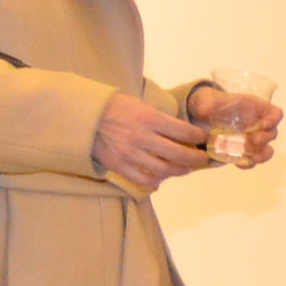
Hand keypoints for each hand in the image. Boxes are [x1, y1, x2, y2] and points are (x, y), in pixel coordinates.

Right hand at [92, 91, 213, 190]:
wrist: (82, 115)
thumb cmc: (112, 106)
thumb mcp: (138, 104)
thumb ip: (158, 117)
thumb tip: (179, 130)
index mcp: (148, 118)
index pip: (182, 130)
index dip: (197, 136)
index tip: (202, 138)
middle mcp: (142, 137)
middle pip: (178, 154)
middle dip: (195, 158)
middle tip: (201, 159)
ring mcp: (130, 154)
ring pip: (164, 170)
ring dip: (179, 171)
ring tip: (184, 169)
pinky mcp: (119, 166)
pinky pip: (143, 180)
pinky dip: (156, 182)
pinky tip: (161, 178)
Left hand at [182, 79, 285, 158]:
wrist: (200, 119)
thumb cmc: (209, 105)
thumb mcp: (205, 99)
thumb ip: (206, 103)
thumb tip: (205, 110)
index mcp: (255, 109)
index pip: (275, 113)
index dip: (274, 119)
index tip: (265, 124)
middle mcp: (257, 125)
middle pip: (272, 133)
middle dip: (266, 138)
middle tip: (254, 140)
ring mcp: (252, 140)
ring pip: (266, 150)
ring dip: (262, 155)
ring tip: (253, 158)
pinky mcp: (243, 152)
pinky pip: (251, 160)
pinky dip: (248, 164)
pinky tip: (238, 164)